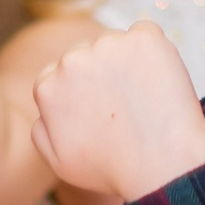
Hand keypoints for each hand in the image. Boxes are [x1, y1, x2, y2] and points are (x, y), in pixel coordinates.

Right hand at [31, 21, 204, 199]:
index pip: (60, 74)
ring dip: (127, 62)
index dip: (84, 92)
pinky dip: (153, 51)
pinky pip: (145, 34)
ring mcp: (109, 44)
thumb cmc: (113, 169)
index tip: (104, 110)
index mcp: (48, 86)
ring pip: (115, 44)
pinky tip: (158, 82)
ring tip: (143, 99)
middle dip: (103, 74)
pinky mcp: (145, 38)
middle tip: (126, 106)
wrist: (163, 165)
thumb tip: (42, 109)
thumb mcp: (59, 163)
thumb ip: (40, 130)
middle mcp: (72, 59)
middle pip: (86, 54)